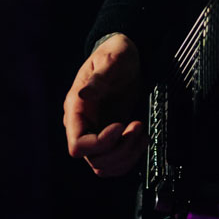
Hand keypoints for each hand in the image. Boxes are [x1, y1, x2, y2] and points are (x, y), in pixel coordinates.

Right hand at [62, 32, 145, 177]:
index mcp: (76, 108)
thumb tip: (83, 94)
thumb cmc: (116, 53)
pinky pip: (116, 160)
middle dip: (120, 150)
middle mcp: (83, 125)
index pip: (78, 145)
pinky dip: (131, 155)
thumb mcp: (112, 60)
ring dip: (127, 155)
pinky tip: (142, 138)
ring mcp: (96, 132)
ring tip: (141, 133)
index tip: (120, 126)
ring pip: (105, 165)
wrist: (126, 56)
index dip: (100, 143)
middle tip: (137, 126)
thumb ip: (99, 78)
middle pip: (94, 160)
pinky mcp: (111, 137)